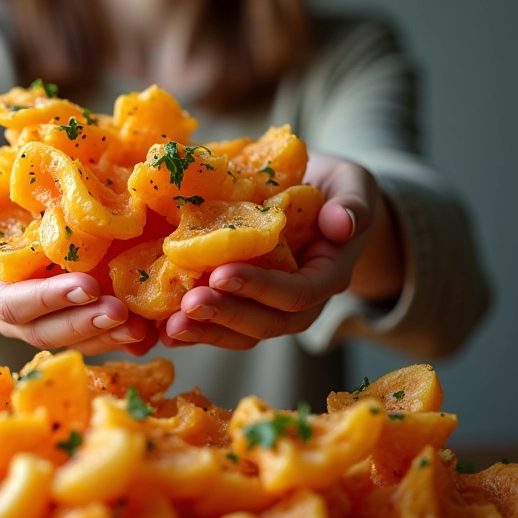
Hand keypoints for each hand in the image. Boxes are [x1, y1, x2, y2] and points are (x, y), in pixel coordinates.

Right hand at [0, 153, 156, 355]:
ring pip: (68, 335)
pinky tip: (147, 329)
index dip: (47, 300)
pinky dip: (114, 332)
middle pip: (43, 330)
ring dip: (104, 335)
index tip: (86, 285)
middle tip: (122, 313)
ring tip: (141, 326)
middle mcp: (5, 307)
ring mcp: (34, 309)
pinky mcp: (57, 303)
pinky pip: (84, 325)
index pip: (10, 303)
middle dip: (83, 324)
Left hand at [161, 152, 398, 348]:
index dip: (260, 288)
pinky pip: (221, 323)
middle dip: (225, 315)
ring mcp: (269, 305)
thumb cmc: (334, 187)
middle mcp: (298, 300)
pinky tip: (162, 331)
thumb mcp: (353, 185)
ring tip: (170, 328)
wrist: (316, 194)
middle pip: (266, 322)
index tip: (221, 274)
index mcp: (326, 275)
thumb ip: (354, 204)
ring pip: (241, 332)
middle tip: (187, 305)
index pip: (296, 293)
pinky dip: (194, 329)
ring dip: (205, 331)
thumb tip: (342, 225)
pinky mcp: (243, 300)